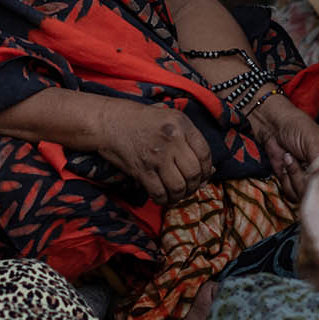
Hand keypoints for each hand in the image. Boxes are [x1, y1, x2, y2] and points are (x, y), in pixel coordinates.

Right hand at [91, 100, 213, 204]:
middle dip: (194, 186)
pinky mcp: (141, 169)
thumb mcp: (169, 118)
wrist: (109, 121)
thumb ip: (189, 139)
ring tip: (176, 194)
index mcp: (181, 124)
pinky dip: (164, 200)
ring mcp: (156, 155)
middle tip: (188, 188)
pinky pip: (159, 193)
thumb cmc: (140, 121)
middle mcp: (172, 139)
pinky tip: (163, 198)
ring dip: (180, 196)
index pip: (205, 153)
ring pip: (179, 186)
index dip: (206, 170)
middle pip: (193, 173)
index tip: (201, 176)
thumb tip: (209, 170)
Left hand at [249, 95, 318, 202]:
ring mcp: (309, 178)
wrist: (272, 126)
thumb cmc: (296, 126)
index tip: (315, 170)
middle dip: (306, 179)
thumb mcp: (313, 141)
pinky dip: (286, 181)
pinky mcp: (294, 183)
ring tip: (291, 159)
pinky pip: (292, 194)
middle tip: (301, 161)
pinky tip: (285, 165)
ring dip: (294, 178)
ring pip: (306, 194)